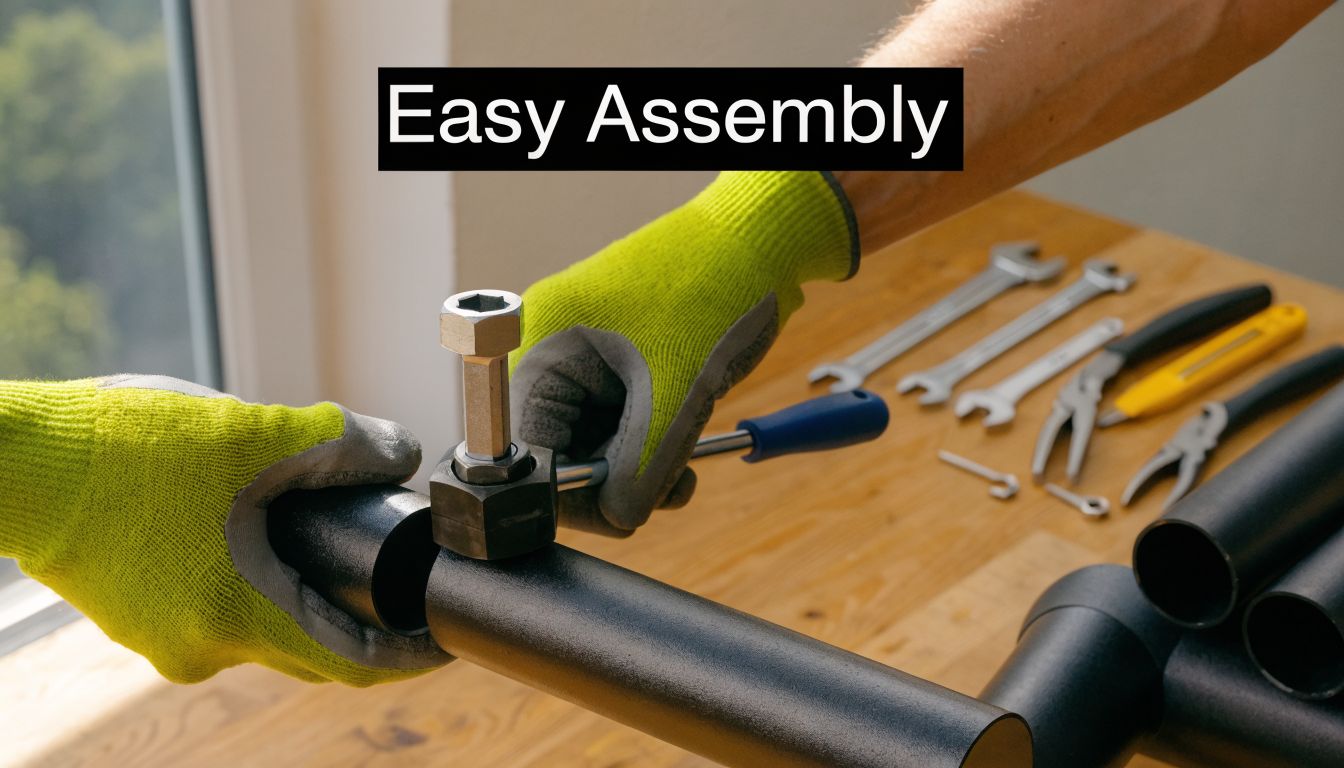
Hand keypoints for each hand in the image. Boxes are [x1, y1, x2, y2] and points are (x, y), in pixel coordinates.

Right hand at [0, 375, 449, 684]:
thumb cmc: (127, 451)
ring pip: (264, 624)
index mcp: (242, 616)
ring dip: (308, 592)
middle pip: (312, 646)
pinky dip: (259, 582)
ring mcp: (164, 637)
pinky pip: (221, 607)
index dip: (411, 653)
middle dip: (365, 620)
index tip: (448, 638)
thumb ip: (342, 443)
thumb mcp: (255, 433)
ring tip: (340, 545)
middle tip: (405, 585)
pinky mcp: (136, 614)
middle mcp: (203, 647)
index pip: (355, 660)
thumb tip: (400, 451)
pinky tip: (267, 535)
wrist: (18, 462)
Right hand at [511, 171, 857, 534]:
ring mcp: (590, 357)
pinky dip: (652, 449)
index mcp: (546, 344)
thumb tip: (618, 520)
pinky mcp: (623, 365)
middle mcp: (557, 350)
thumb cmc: (715, 286)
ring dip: (640, 470)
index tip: (616, 514)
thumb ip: (642, 466)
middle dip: (613, 481)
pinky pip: (622, 426)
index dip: (568, 493)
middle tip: (663, 490)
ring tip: (683, 472)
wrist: (763, 239)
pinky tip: (684, 453)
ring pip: (596, 445)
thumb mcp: (679, 390)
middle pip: (560, 450)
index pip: (529, 446)